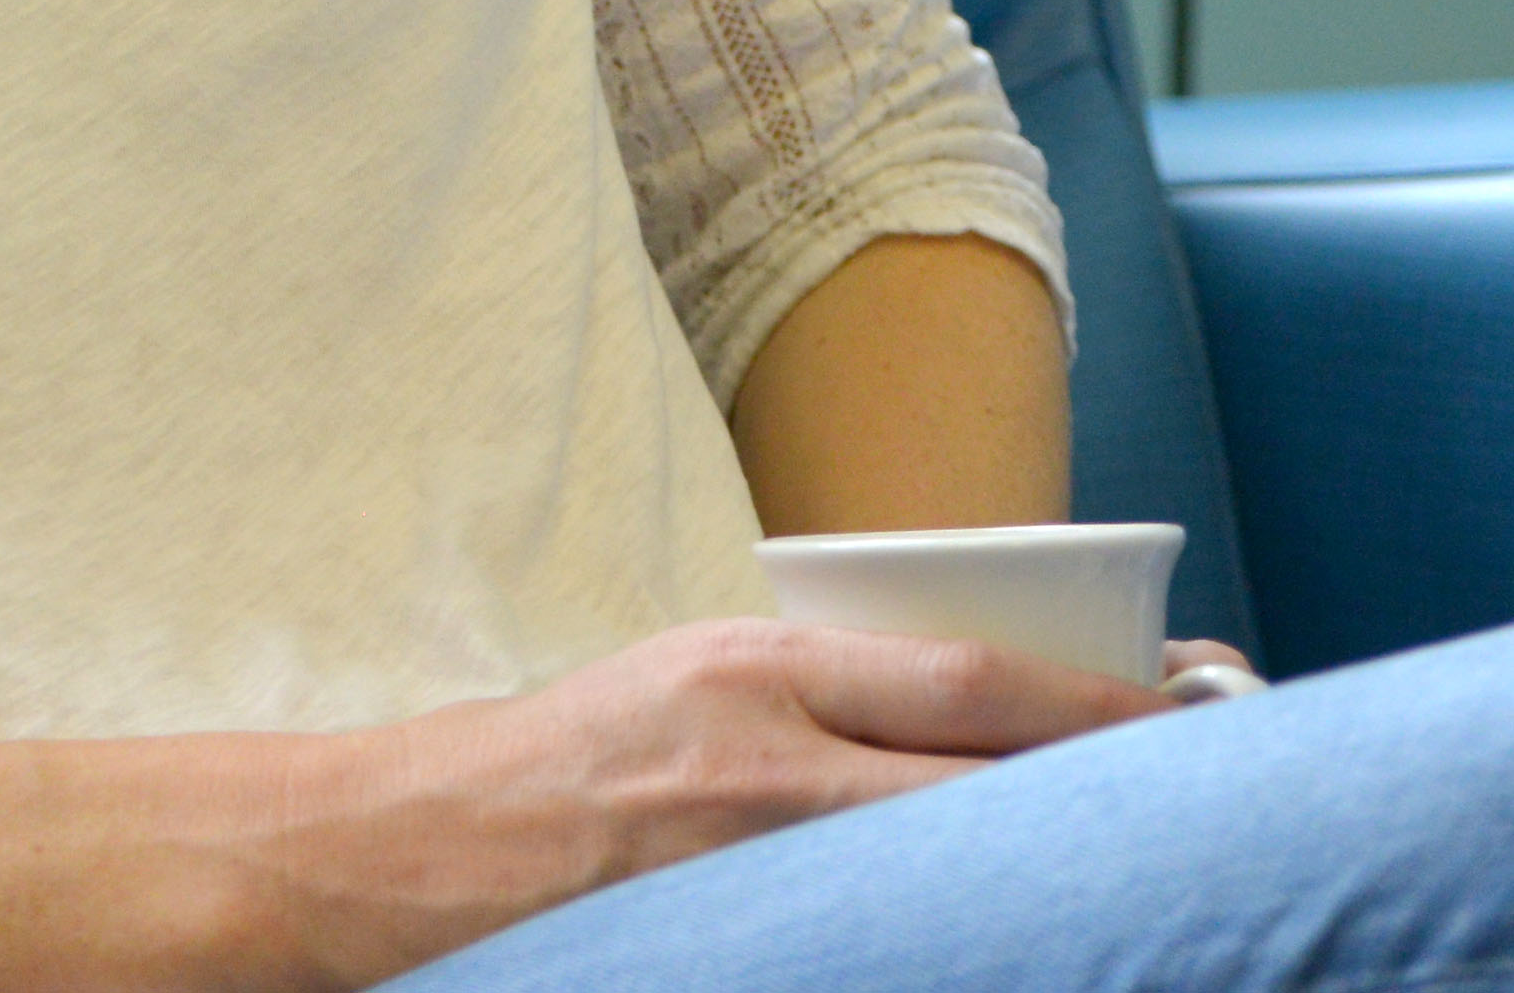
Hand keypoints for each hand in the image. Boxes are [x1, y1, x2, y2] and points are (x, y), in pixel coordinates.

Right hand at [279, 614, 1169, 980]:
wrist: (391, 846)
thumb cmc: (540, 770)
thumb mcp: (679, 688)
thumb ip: (806, 702)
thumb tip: (961, 727)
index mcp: (747, 667)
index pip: (969, 681)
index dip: (1104, 709)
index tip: (1194, 711)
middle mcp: (760, 757)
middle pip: (989, 778)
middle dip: (1116, 791)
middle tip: (1222, 802)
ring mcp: (747, 860)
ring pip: (956, 868)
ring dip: (1056, 875)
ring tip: (1146, 886)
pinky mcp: (730, 936)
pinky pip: (887, 941)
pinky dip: (962, 941)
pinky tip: (1010, 946)